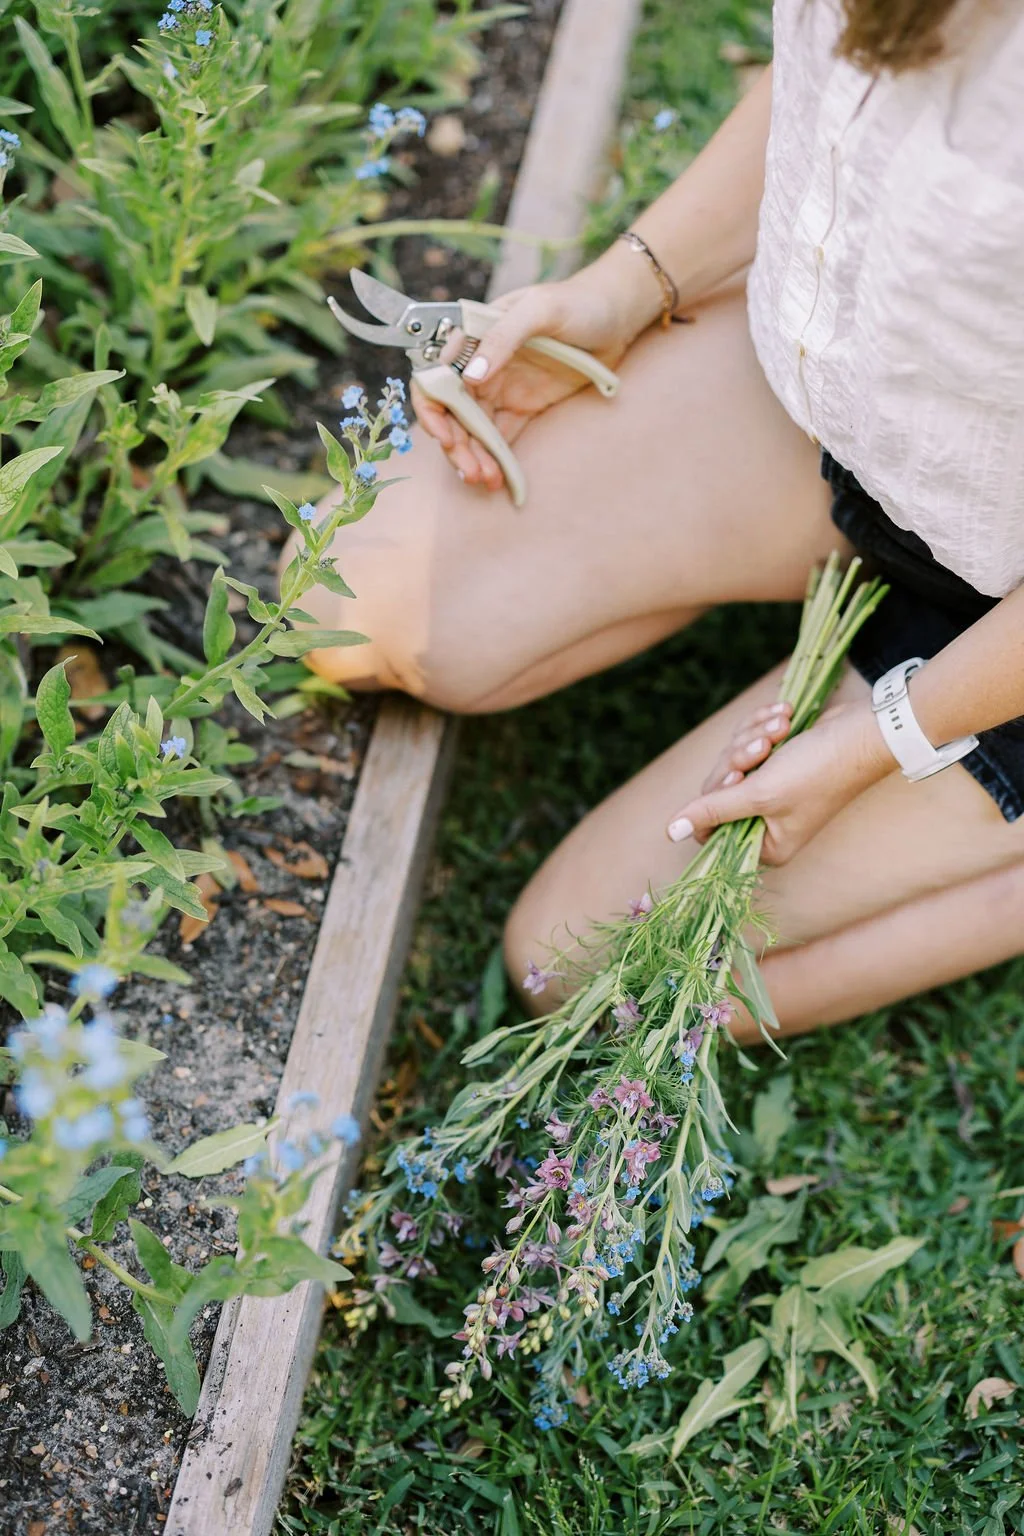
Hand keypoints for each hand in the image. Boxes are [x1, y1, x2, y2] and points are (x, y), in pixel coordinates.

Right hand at [413, 250, 659, 489]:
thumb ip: (503, 337)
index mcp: (473, 337)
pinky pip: (501, 437)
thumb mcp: (539, 309)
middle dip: (456, 444)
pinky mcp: (522, 406)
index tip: (444, 435)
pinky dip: (496, 458)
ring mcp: (500, 388)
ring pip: (474, 429)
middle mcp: (480, 365)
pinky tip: (498, 477)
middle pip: (452, 411)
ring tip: (486, 479)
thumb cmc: (577, 302)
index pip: (436, 375)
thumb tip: (472, 377)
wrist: (616, 316)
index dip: (432, 408)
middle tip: (470, 471)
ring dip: (474, 456)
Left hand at [665, 700, 895, 865]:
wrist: (862, 731)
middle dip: (739, 758)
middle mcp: (766, 823)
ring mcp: (773, 792)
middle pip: (719, 789)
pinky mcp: (778, 762)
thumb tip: (671, 832)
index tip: (737, 778)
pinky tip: (784, 715)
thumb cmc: (816, 771)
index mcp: (765, 845)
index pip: (710, 830)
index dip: (714, 800)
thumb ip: (712, 811)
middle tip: (763, 746)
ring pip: (734, 760)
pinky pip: (750, 742)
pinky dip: (763, 726)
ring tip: (781, 726)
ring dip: (754, 736)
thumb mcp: (759, 794)